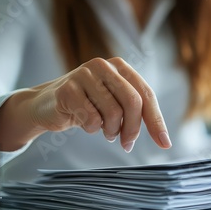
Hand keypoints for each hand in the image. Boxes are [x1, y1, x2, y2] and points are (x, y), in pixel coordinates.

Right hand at [27, 57, 170, 151]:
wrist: (45, 106)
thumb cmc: (87, 105)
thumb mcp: (115, 104)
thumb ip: (137, 113)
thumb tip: (164, 139)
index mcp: (120, 66)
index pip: (146, 94)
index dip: (156, 120)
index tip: (164, 143)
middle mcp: (104, 66)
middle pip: (133, 102)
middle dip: (133, 128)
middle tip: (127, 143)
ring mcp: (84, 74)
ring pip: (113, 112)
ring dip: (111, 130)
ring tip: (104, 130)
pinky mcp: (67, 89)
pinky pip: (92, 119)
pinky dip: (92, 129)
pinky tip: (84, 123)